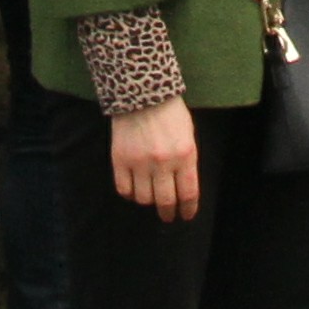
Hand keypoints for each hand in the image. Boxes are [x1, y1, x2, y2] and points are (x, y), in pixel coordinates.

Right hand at [110, 96, 201, 222]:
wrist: (141, 93)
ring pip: (144, 198)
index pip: (188, 193)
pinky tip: (134, 189)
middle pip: (165, 201)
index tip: (185, 216)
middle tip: (168, 216)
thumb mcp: (188, 135)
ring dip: (149, 201)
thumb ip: (187, 161)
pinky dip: (130, 193)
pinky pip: (124, 189)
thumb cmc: (169, 113)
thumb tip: (184, 189)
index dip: (187, 209)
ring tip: (150, 196)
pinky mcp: (120, 159)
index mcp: (185, 155)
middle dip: (168, 213)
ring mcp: (140, 162)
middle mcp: (163, 162)